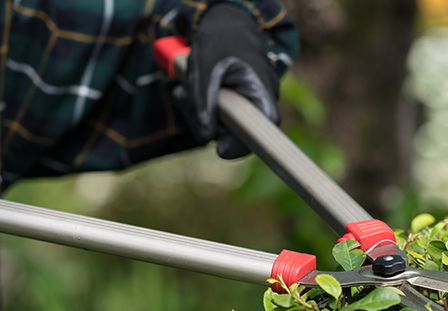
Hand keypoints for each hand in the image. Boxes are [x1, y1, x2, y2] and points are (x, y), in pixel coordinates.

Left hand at [173, 3, 280, 158]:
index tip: (221, 150)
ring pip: (222, 126)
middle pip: (236, 131)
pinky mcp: (234, 106)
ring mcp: (247, 104)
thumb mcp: (204, 68)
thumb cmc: (218, 41)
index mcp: (261, 89)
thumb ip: (202, 103)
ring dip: (197, 113)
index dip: (244, 143)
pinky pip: (217, 117)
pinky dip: (199, 108)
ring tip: (183, 90)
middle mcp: (260, 100)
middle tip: (184, 99)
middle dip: (206, 121)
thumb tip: (204, 138)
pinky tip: (187, 92)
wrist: (226, 23)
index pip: (263, 127)